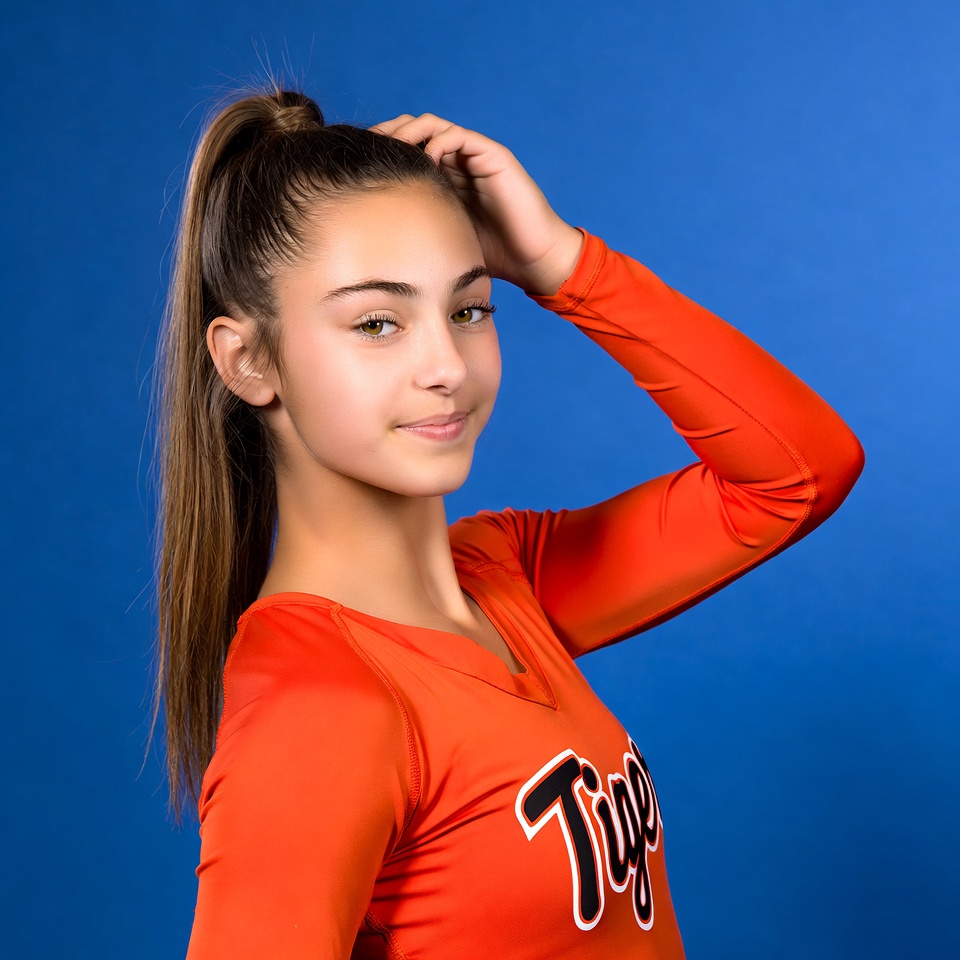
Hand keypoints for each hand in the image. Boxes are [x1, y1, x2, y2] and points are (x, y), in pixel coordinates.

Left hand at [369, 114, 583, 296]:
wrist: (533, 260)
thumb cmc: (493, 257)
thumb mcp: (441, 240)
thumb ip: (416, 228)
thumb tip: (372, 238)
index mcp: (444, 179)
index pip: (405, 150)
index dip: (382, 152)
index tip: (358, 165)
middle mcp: (458, 162)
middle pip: (413, 130)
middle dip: (388, 135)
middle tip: (367, 149)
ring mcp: (475, 156)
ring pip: (432, 126)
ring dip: (408, 133)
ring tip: (391, 149)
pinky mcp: (493, 156)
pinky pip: (459, 136)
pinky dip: (438, 141)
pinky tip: (425, 161)